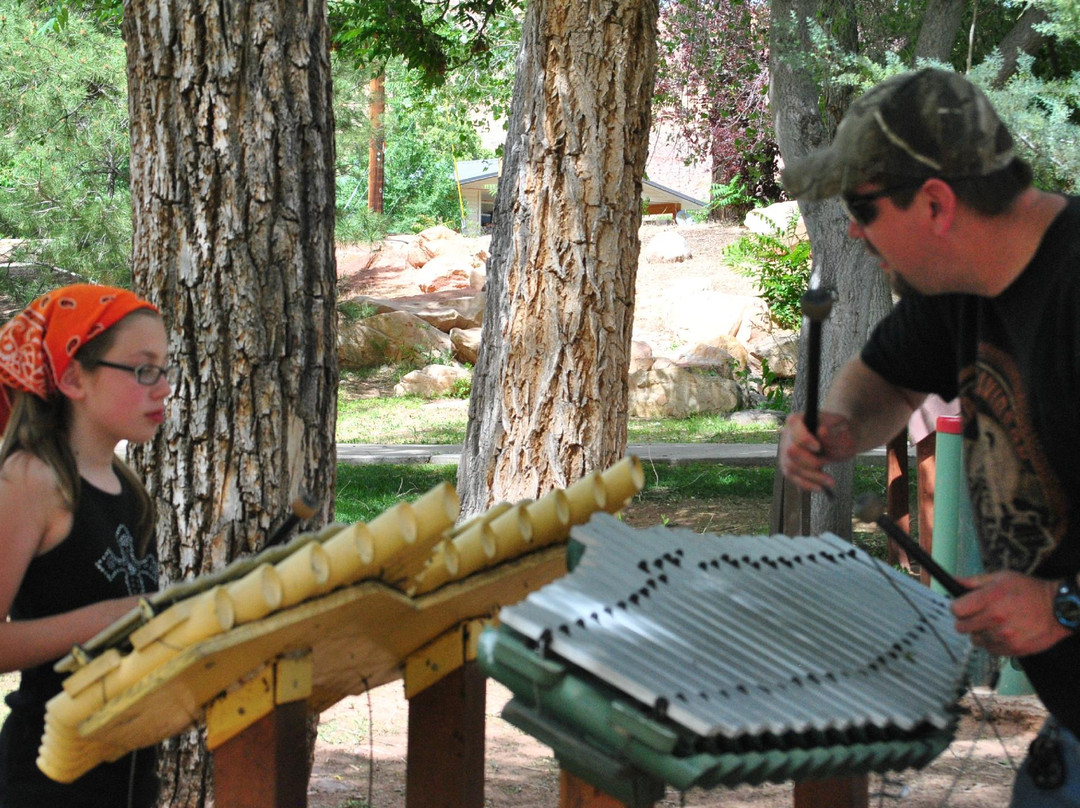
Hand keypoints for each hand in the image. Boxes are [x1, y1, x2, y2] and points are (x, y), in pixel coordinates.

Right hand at [778, 411, 856, 493]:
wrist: (837, 433)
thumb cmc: (839, 429)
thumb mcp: (842, 428)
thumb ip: (832, 431)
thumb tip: (821, 432)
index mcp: (797, 420)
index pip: (794, 428)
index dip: (804, 439)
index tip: (818, 448)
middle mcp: (787, 435)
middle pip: (791, 451)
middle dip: (810, 461)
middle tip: (828, 464)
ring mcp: (786, 451)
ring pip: (791, 467)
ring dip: (811, 477)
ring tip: (830, 481)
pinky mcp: (789, 465)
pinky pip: (792, 477)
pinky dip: (806, 484)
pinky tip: (819, 488)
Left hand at [951, 571, 1070, 656]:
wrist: (1057, 609)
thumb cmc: (1030, 590)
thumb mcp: (1001, 577)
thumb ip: (974, 581)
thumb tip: (953, 581)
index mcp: (989, 598)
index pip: (956, 609)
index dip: (957, 607)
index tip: (962, 606)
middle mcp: (995, 618)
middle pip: (961, 627)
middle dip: (966, 621)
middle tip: (977, 616)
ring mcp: (1004, 636)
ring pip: (975, 640)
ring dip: (980, 633)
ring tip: (994, 624)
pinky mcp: (1013, 649)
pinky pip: (990, 649)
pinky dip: (993, 643)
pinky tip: (1002, 632)